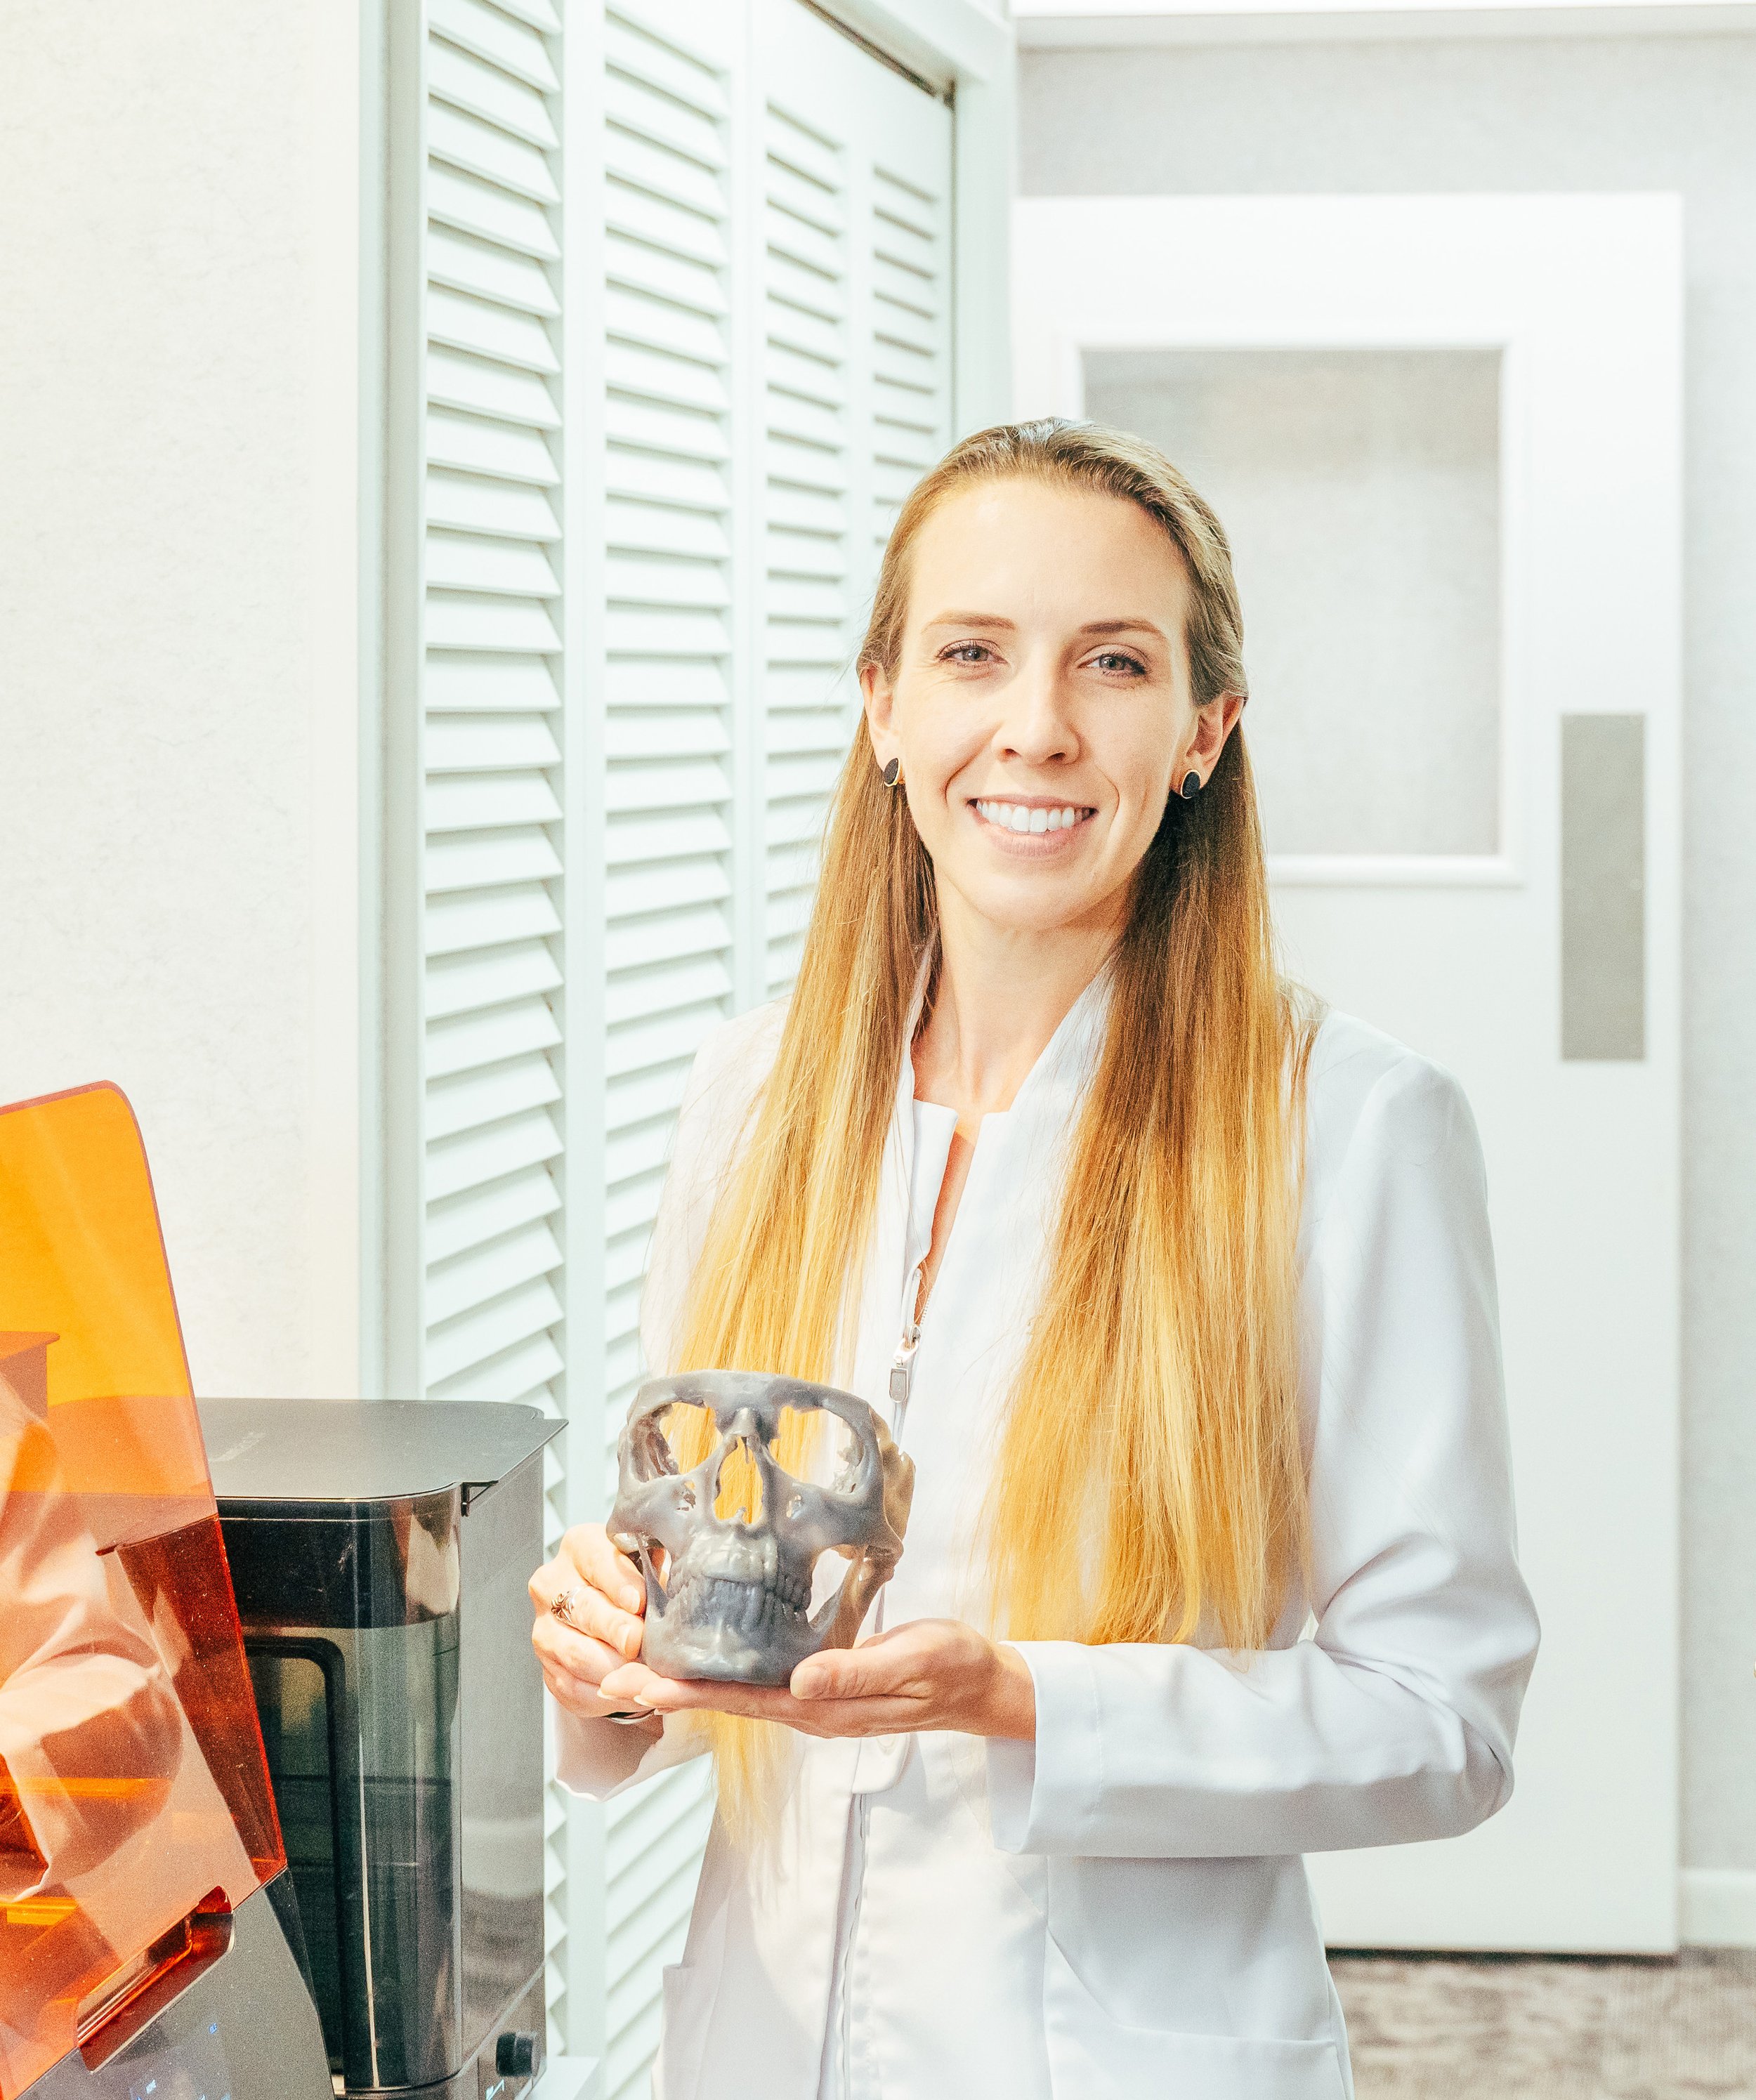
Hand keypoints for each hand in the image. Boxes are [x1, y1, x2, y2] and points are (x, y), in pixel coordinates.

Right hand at [530, 1524, 660, 1735]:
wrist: (613, 1611)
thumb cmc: (636, 1581)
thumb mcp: (650, 1564)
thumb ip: (660, 1570)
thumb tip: (684, 1582)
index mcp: (580, 1547)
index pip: (596, 1560)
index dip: (618, 1582)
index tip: (638, 1601)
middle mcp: (553, 1585)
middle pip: (583, 1609)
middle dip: (614, 1628)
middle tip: (638, 1642)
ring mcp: (546, 1629)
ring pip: (576, 1653)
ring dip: (614, 1668)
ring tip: (646, 1674)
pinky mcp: (549, 1667)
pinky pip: (575, 1687)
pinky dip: (606, 1694)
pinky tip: (633, 1692)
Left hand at [597, 1618, 1036, 1741]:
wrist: (982, 1685)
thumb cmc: (952, 1668)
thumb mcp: (913, 1660)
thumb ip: (858, 1670)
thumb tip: (798, 1683)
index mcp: (825, 1708)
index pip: (742, 1701)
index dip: (687, 1693)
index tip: (638, 1684)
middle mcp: (810, 1709)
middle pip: (727, 1701)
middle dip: (669, 1690)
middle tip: (611, 1674)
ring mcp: (815, 1699)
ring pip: (740, 1691)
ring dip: (689, 1682)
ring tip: (639, 1666)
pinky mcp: (823, 1683)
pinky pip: (763, 1680)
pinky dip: (725, 1668)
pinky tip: (705, 1652)